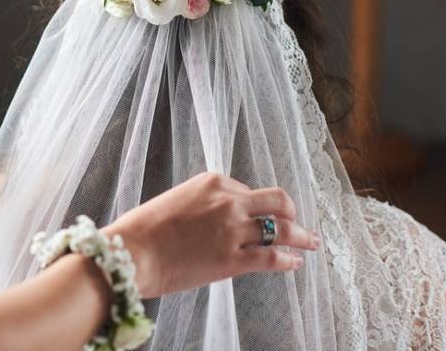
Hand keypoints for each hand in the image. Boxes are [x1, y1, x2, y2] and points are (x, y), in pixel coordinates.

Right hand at [104, 172, 318, 297]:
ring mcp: (234, 231)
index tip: (258, 216)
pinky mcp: (234, 260)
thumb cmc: (145, 228)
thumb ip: (204, 204)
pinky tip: (296, 263)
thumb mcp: (177, 200)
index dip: (254, 205)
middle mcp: (229, 202)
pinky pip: (273, 257)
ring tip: (312, 243)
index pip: (247, 190)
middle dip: (291, 211)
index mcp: (212, 182)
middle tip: (298, 222)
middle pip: (277, 201)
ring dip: (302, 237)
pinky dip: (289, 260)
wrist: (133, 251)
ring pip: (282, 230)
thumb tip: (220, 220)